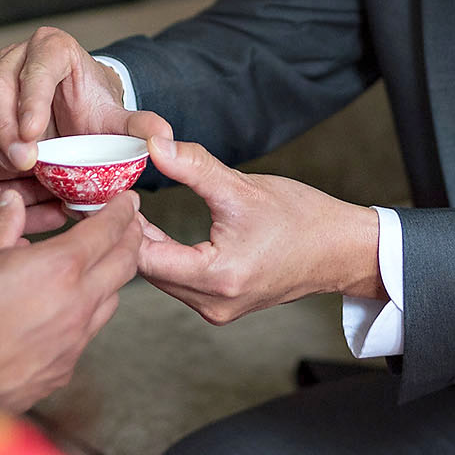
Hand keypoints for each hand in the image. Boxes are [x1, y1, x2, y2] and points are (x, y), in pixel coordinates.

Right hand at [0, 26, 172, 172]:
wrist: (77, 115)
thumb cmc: (94, 113)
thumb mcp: (119, 122)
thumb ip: (141, 127)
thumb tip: (164, 138)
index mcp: (54, 48)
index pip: (37, 68)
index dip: (31, 100)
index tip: (32, 135)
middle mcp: (19, 54)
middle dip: (7, 128)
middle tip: (24, 162)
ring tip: (15, 167)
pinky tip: (1, 163)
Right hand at [0, 188, 144, 412]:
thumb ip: (2, 224)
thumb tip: (11, 203)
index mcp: (60, 267)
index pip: (108, 230)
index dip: (122, 212)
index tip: (128, 202)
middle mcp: (79, 301)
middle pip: (125, 263)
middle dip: (131, 239)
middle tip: (129, 225)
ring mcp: (76, 337)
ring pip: (112, 298)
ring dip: (112, 276)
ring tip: (100, 263)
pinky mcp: (67, 365)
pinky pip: (89, 331)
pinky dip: (88, 312)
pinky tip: (69, 306)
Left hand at [135, 135, 382, 324]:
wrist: (341, 250)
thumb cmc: (302, 219)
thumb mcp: (242, 187)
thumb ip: (194, 167)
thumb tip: (156, 145)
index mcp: (216, 278)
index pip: (144, 257)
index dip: (125, 226)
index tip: (114, 196)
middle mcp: (213, 304)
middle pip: (148, 271)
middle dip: (130, 236)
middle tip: (113, 199)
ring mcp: (218, 309)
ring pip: (162, 279)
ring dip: (147, 248)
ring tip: (131, 212)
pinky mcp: (223, 305)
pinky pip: (180, 283)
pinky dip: (166, 258)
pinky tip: (157, 232)